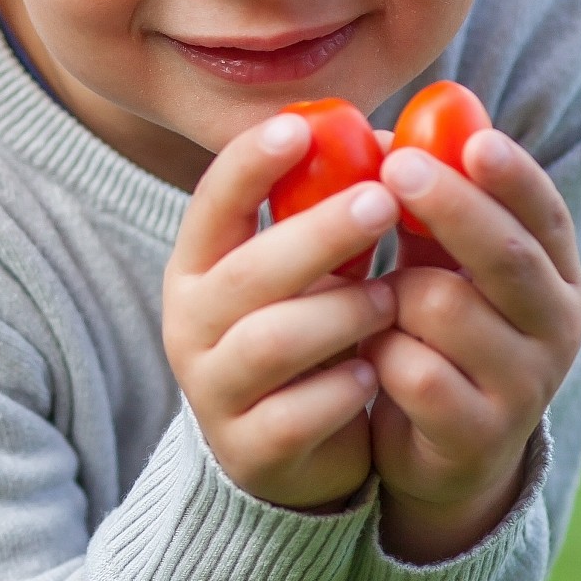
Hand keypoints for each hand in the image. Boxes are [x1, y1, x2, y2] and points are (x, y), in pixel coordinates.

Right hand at [164, 116, 399, 507]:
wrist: (288, 452)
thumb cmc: (304, 334)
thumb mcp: (307, 273)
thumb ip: (328, 214)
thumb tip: (386, 133)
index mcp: (198, 267)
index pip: (212, 203)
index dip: (251, 164)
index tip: (302, 128)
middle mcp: (190, 325)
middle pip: (247, 271)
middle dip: (317, 233)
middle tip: (382, 200)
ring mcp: (213, 390)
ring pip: (270, 341)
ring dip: (338, 313)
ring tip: (390, 298)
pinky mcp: (247, 449)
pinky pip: (293, 414)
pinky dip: (339, 391)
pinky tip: (373, 375)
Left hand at [365, 131, 580, 561]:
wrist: (441, 453)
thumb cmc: (436, 335)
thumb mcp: (439, 267)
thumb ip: (426, 206)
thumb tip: (383, 128)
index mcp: (555, 276)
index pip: (547, 216)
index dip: (514, 176)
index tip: (473, 138)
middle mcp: (557, 328)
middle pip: (506, 256)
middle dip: (449, 206)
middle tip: (395, 168)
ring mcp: (525, 386)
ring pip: (445, 309)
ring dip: (393, 296)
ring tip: (376, 305)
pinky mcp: (479, 435)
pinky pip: (413, 372)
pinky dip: (380, 357)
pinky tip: (373, 362)